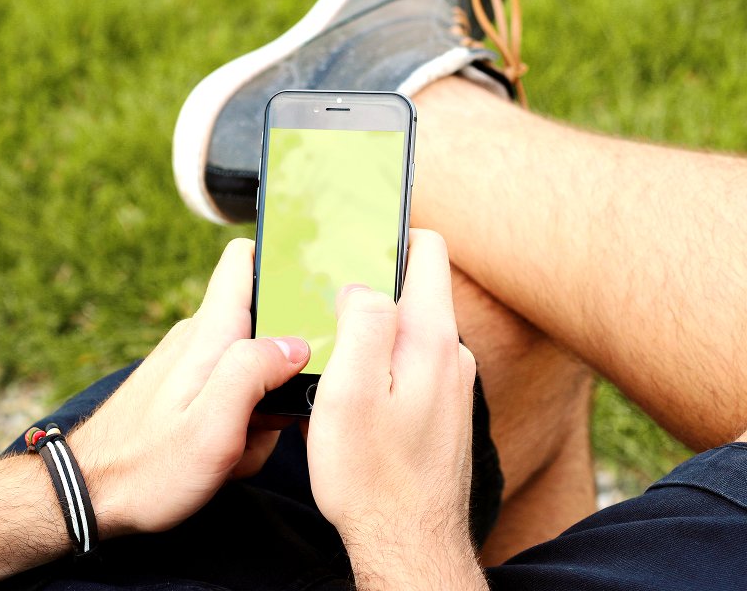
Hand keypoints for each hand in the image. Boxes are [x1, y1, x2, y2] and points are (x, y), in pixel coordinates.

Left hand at [69, 238, 307, 536]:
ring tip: (235, 446)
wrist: (91, 497)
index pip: (244, 260)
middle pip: (266, 329)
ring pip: (254, 370)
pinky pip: (234, 395)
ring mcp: (193, 364)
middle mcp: (200, 338)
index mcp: (210, 333)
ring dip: (259, 410)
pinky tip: (223, 454)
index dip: (280, 262)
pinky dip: (239, 425)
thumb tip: (295, 343)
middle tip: (266, 416)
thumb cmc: (149, 469)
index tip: (311, 290)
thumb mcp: (212, 427)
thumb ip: (253, 373)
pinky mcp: (187, 389)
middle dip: (282, 371)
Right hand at [306, 229, 484, 587]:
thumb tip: (361, 285)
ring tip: (330, 349)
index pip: (426, 250)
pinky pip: (409, 364)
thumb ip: (363, 322)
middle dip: (370, 285)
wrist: (408, 544)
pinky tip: (352, 392)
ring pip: (407, 330)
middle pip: (412, 289)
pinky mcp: (442, 410)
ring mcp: (451, 384)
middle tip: (323, 302)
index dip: (390, 232)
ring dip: (372, 329)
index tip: (353, 233)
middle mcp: (452, 355)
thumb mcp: (351, 391)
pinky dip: (382, 363)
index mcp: (431, 338)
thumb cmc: (372, 475)